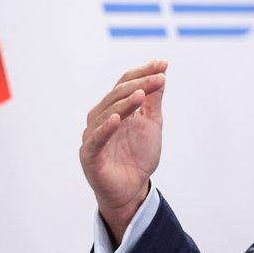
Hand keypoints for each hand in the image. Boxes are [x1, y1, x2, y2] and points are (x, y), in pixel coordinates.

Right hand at [79, 60, 167, 243]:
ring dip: (125, 102)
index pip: (126, 84)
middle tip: (159, 78)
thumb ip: (153, 100)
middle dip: (139, 84)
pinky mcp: (90, 155)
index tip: (163, 64)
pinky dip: (106, 128)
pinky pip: (97, 139)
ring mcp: (94, 136)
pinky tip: (118, 119)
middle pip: (117, 95)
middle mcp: (101, 118)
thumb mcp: (151, 123)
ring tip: (142, 94)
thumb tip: (161, 72)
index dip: (143, 73)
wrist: (133, 188)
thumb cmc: (139, 155)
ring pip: (107, 113)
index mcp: (115, 108)